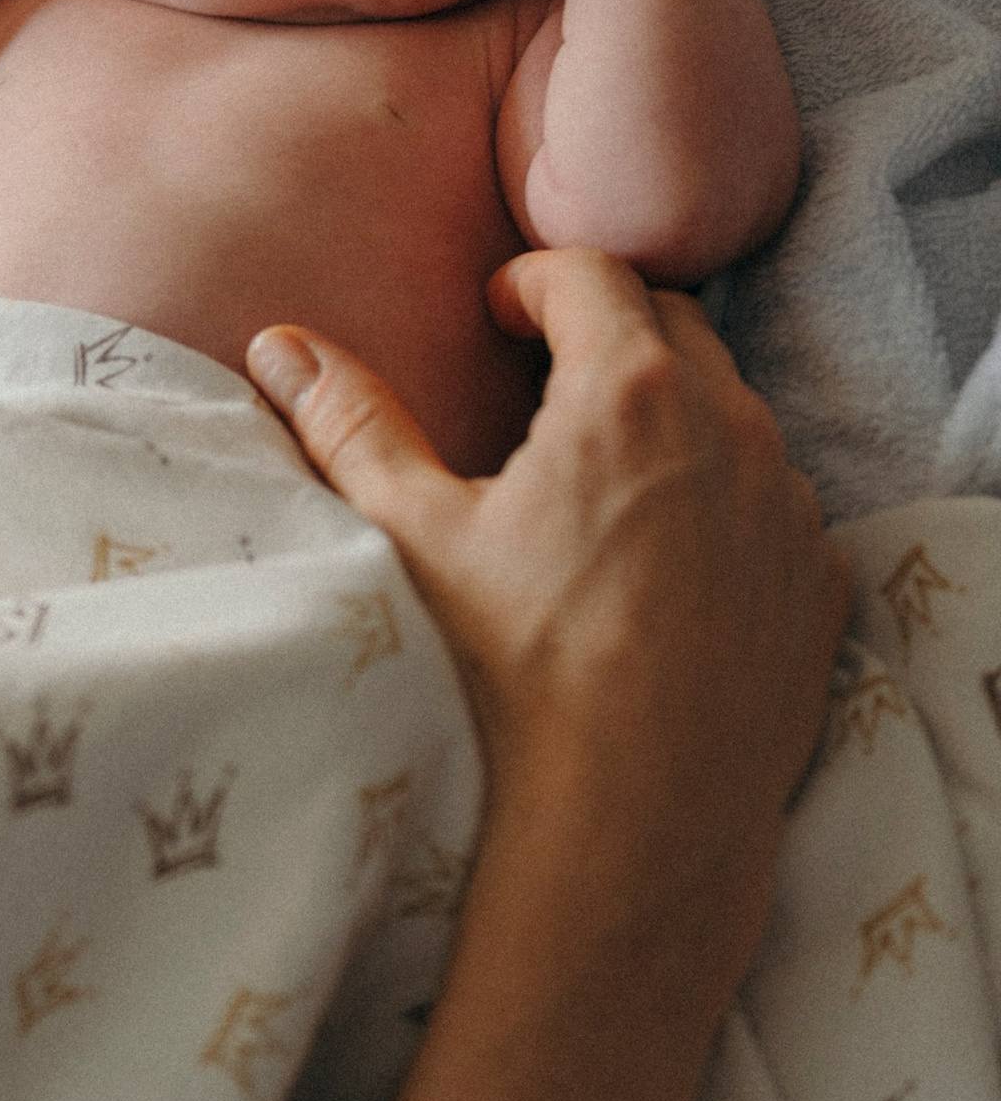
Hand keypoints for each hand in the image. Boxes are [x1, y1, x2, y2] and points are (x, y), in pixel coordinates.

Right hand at [247, 252, 845, 1000]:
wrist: (634, 828)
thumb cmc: (512, 677)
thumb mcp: (411, 538)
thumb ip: (350, 423)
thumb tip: (280, 344)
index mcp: (628, 393)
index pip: (592, 272)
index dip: (533, 280)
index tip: (496, 311)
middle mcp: (731, 429)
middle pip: (674, 323)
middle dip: (606, 328)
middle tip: (540, 372)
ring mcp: (789, 506)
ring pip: (735, 409)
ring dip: (671, 409)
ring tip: (598, 468)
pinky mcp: (820, 582)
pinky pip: (775, 498)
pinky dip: (724, 493)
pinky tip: (664, 552)